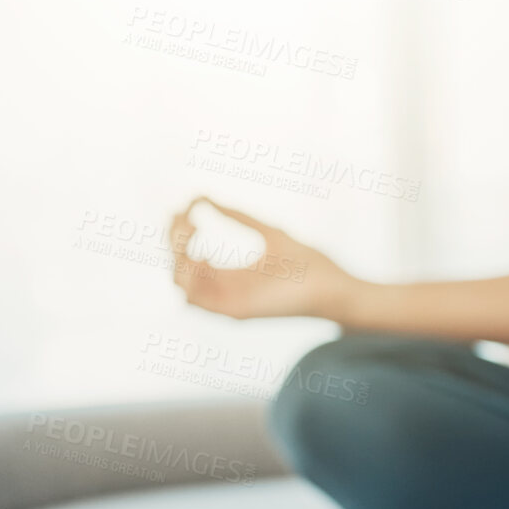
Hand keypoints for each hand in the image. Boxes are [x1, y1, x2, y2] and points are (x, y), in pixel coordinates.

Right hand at [169, 196, 356, 319]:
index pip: (189, 257)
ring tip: (192, 229)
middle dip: (174, 239)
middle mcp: (225, 291)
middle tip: (184, 216)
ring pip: (181, 284)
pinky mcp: (236, 312)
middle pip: (179, 268)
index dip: (180, 231)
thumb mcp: (269, 233)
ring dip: (178, 256)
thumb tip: (204, 196)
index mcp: (231, 276)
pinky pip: (196, 301)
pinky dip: (190, 278)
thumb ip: (239, 217)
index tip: (187, 206)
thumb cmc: (309, 264)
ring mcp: (229, 302)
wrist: (334, 287)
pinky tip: (202, 255)